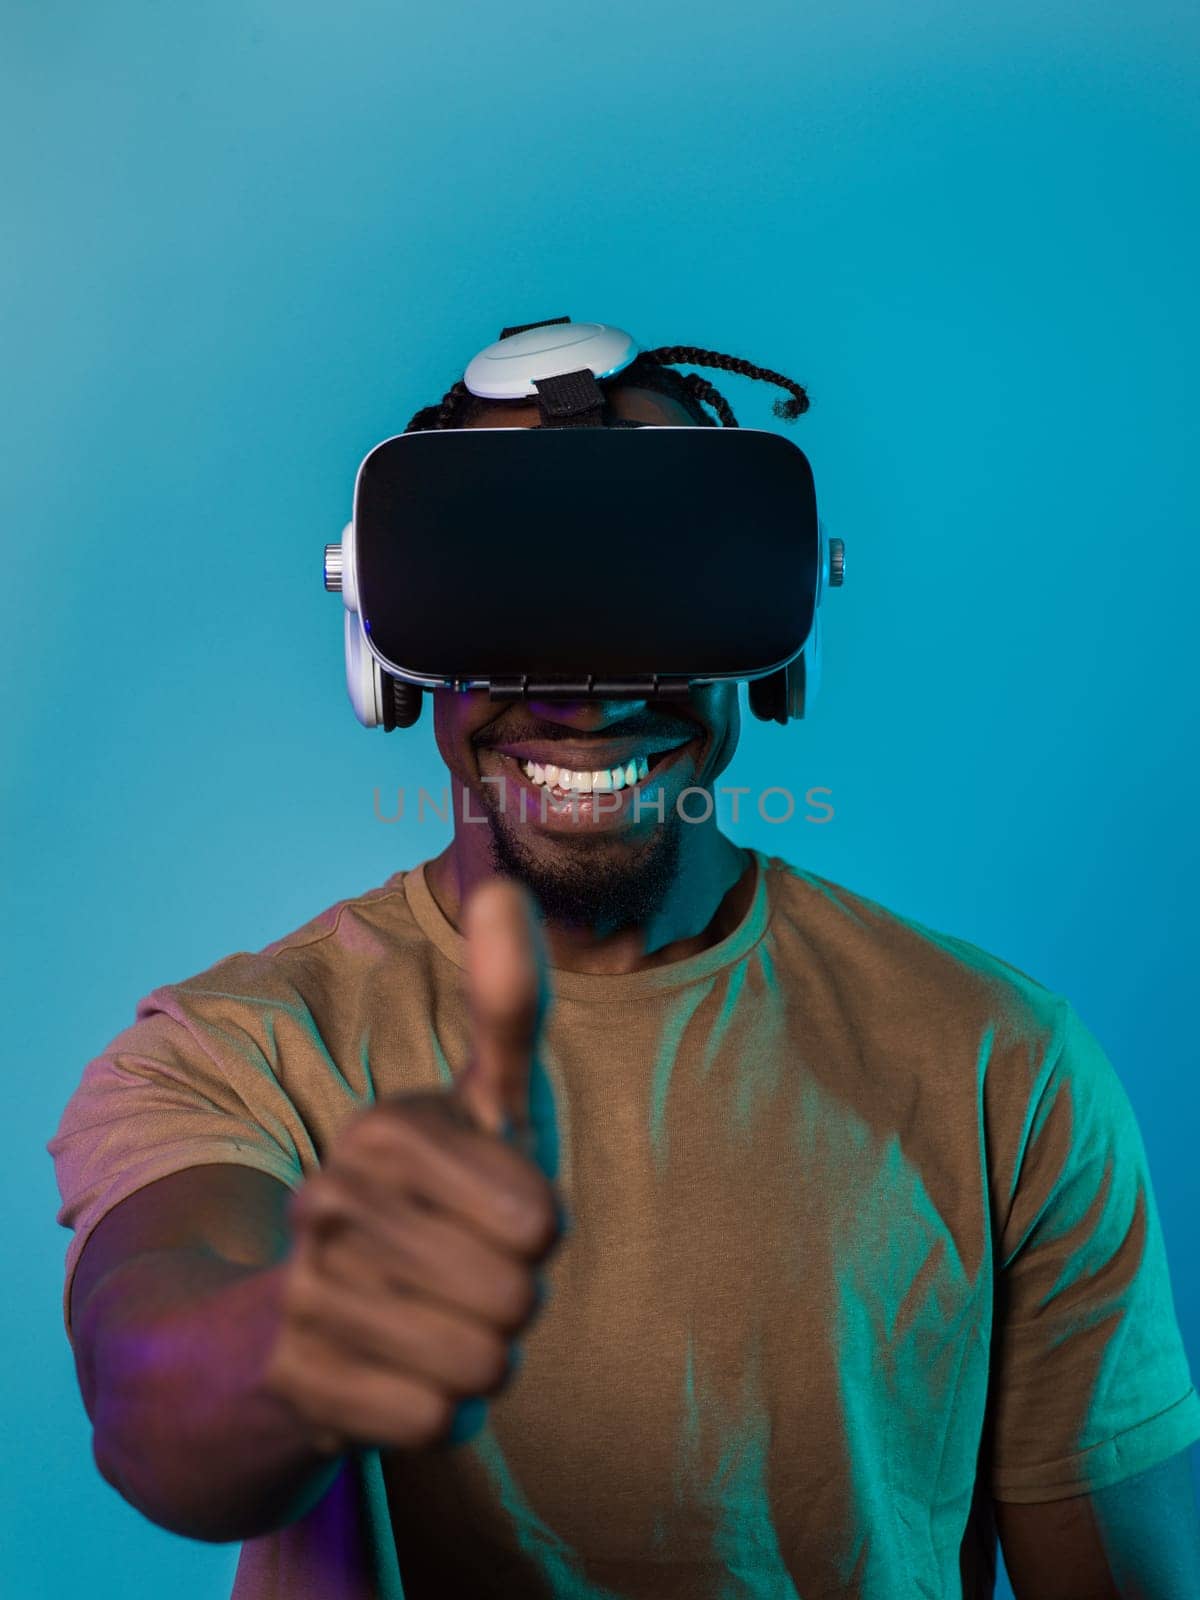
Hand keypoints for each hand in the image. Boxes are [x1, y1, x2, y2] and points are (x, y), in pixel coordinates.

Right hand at [262, 877, 561, 1454]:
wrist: (285, 1326)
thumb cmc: (426, 1203)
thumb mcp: (478, 1105)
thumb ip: (505, 1003)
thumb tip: (502, 880)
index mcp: (386, 1129)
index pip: (541, 1222)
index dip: (535, 1231)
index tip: (485, 1213)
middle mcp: (333, 1200)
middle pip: (519, 1297)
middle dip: (512, 1300)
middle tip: (457, 1275)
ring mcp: (307, 1291)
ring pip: (482, 1364)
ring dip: (478, 1356)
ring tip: (427, 1319)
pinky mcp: (298, 1380)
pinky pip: (438, 1421)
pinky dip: (438, 1411)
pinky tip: (393, 1371)